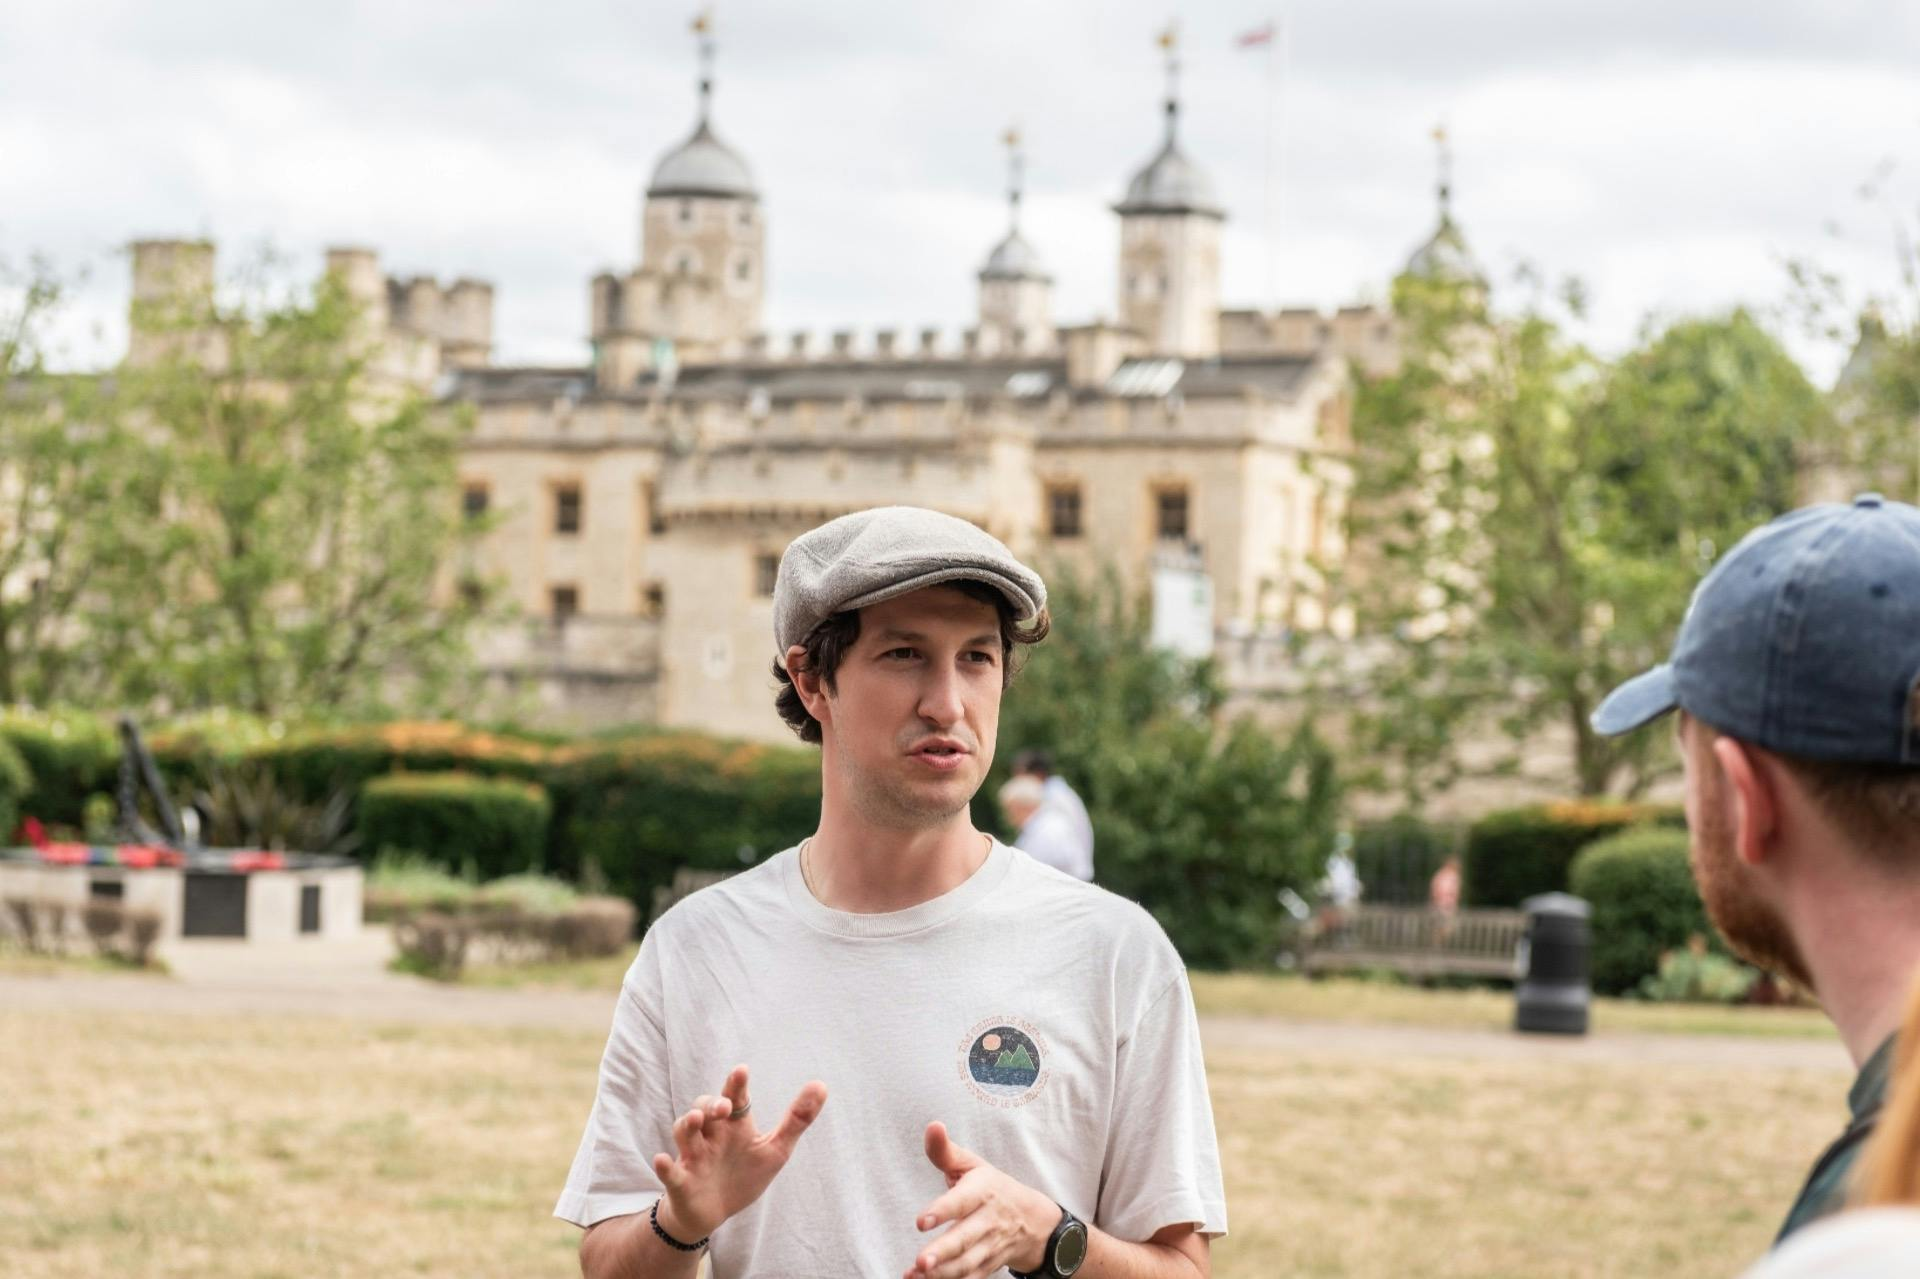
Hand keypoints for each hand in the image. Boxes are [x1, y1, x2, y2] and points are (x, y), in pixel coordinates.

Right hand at [651, 1064, 827, 1241]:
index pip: (734, 1098)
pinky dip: (665, 1166)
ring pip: (684, 1132)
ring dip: (687, 1124)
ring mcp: (694, 1156)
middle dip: (712, 1103)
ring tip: (696, 1120)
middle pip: (705, 1108)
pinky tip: (662, 1160)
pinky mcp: (681, 1181)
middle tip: (723, 1107)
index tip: (742, 1070)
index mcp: (734, 1125)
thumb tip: (822, 1085)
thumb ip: (797, 1119)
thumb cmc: (744, 1174)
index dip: (736, 1084)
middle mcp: (711, 1135)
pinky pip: (670, 1172)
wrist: (715, 1212)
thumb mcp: (775, 1149)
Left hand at [905, 1121, 1058, 1278]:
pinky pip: (970, 1277)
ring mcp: (990, 1245)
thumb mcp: (972, 1164)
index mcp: (983, 1191)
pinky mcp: (988, 1265)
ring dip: (942, 1272)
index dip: (943, 1210)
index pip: (962, 1201)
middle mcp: (988, 1220)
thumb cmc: (992, 1187)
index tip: (921, 1221)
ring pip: (967, 1263)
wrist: (1034, 1220)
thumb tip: (932, 1126)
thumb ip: (945, 1151)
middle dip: (943, 1251)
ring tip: (917, 1273)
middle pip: (965, 1238)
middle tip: (921, 1261)